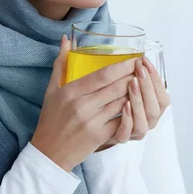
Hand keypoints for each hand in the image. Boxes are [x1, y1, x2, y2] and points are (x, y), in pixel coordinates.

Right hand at [31, 35, 135, 170]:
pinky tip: (137, 104)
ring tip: (143, 83)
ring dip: (134, 92)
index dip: (122, 66)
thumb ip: (61, 64)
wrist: (48, 153)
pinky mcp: (100, 136)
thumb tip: (66, 39)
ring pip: (121, 103)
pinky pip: (121, 120)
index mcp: (71, 92)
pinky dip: (130, 111)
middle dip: (133, 76)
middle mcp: (82, 106)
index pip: (102, 75)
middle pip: (116, 87)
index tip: (135, 59)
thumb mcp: (51, 90)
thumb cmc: (51, 119)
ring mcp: (92, 122)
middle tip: (144, 68)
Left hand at [98, 56, 170, 149]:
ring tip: (132, 83)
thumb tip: (137, 58)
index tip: (145, 62)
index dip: (156, 78)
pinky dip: (127, 120)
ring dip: (139, 100)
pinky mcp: (120, 138)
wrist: (94, 126)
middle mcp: (148, 121)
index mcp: (153, 108)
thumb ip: (134, 77)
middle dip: (148, 86)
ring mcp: (135, 131)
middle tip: (140, 70)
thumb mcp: (126, 88)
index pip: (163, 96)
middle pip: (157, 107)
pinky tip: (124, 105)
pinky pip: (126, 134)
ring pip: (144, 121)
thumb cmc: (112, 103)